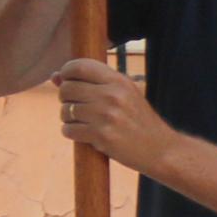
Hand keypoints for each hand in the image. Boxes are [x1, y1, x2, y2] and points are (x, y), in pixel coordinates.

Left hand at [54, 58, 172, 171]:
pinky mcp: (102, 136)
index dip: (66, 72)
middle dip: (66, 99)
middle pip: (67, 88)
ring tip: (84, 122)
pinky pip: (68, 130)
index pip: (80, 66)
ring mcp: (107, 116)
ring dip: (68, 118)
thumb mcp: (123, 95)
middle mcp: (113, 95)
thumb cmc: (138, 121)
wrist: (162, 150)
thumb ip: (91, 84)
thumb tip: (54, 76)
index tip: (67, 81)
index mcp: (119, 81)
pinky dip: (71, 133)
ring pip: (65, 110)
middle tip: (77, 107)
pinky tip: (85, 134)